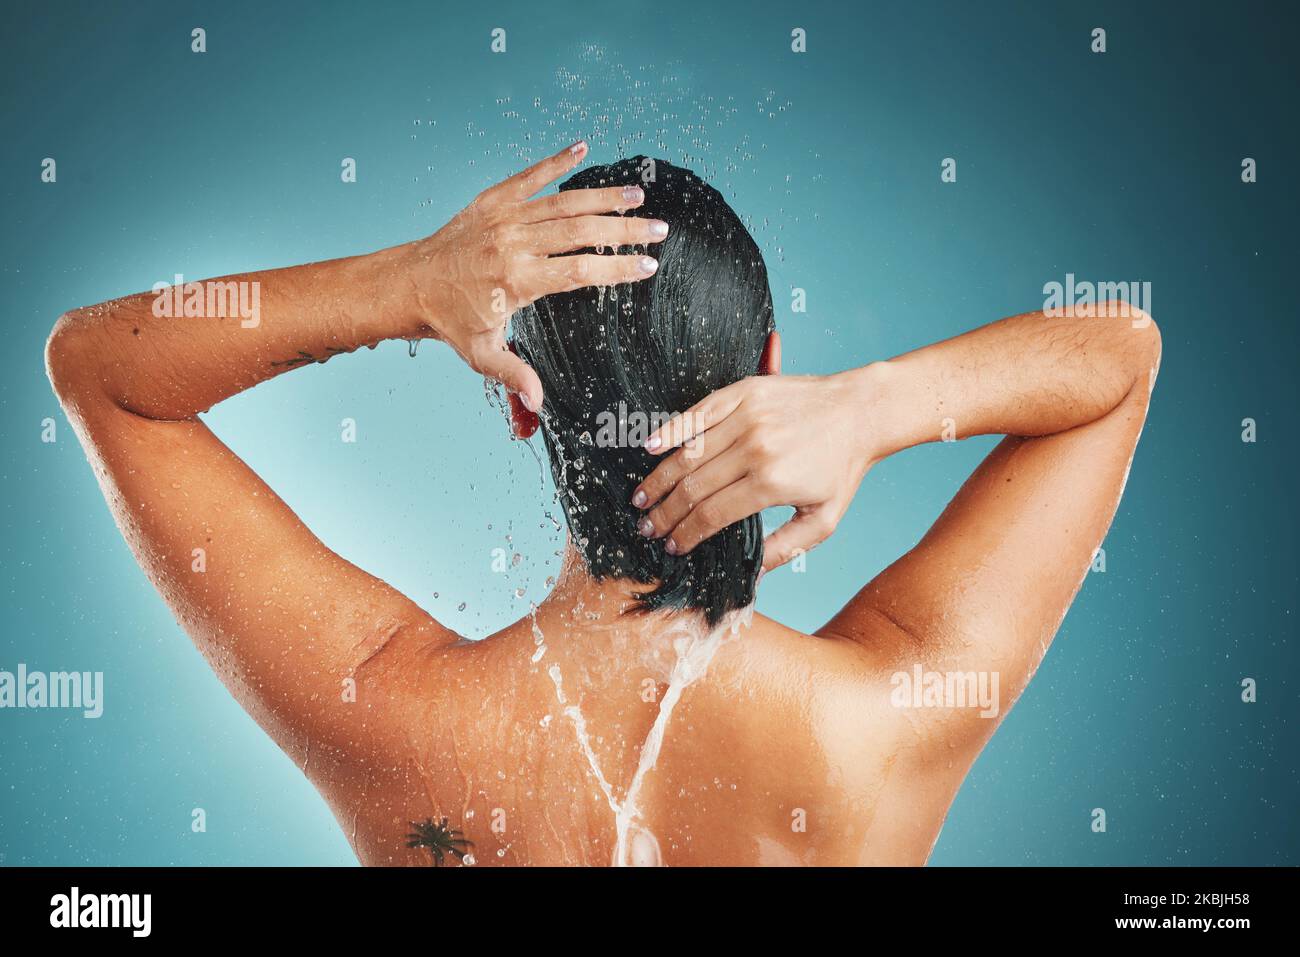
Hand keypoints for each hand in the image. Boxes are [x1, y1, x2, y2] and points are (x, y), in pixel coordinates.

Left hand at [404, 140, 668, 411]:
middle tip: (658, 228)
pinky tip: (581, 148)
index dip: (617, 267)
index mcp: (517, 281)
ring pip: (563, 202)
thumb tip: (537, 404)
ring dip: (603, 197)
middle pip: (580, 231)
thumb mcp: (482, 354)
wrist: (409, 284)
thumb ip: (514, 376)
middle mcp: (514, 244)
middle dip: (624, 229)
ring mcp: (504, 218)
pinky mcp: (493, 200)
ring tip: (637, 194)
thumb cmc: (449, 320)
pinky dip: (555, 161)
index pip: (580, 271)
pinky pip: (529, 176)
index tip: (648, 265)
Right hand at [631, 369, 878, 572]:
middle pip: (693, 487)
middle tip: (646, 527)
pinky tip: (650, 448)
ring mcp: (747, 416)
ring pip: (688, 453)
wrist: (861, 410)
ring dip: (659, 479)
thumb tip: (751, 577)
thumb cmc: (841, 468)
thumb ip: (785, 550)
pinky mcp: (744, 392)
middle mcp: (756, 448)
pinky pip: (697, 414)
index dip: (686, 533)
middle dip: (664, 512)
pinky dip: (670, 431)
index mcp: (772, 483)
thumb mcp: (823, 520)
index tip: (672, 546)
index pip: (713, 514)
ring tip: (641, 497)